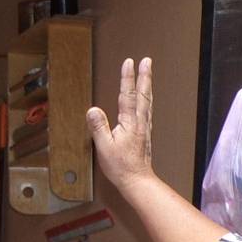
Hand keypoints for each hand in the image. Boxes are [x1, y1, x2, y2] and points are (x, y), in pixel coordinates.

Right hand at [87, 57, 155, 188]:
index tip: (129, 62)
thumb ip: (99, 127)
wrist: (137, 180)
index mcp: (129, 123)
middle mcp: (140, 122)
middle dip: (144, 76)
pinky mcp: (145, 133)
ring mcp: (144, 127)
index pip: (127, 95)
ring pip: (147, 101)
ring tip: (148, 73)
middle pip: (143, 94)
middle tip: (147, 61)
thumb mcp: (104, 147)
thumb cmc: (121, 167)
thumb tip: (93, 110)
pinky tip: (147, 99)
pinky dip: (147, 99)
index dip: (127, 78)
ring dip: (147, 85)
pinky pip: (147, 110)